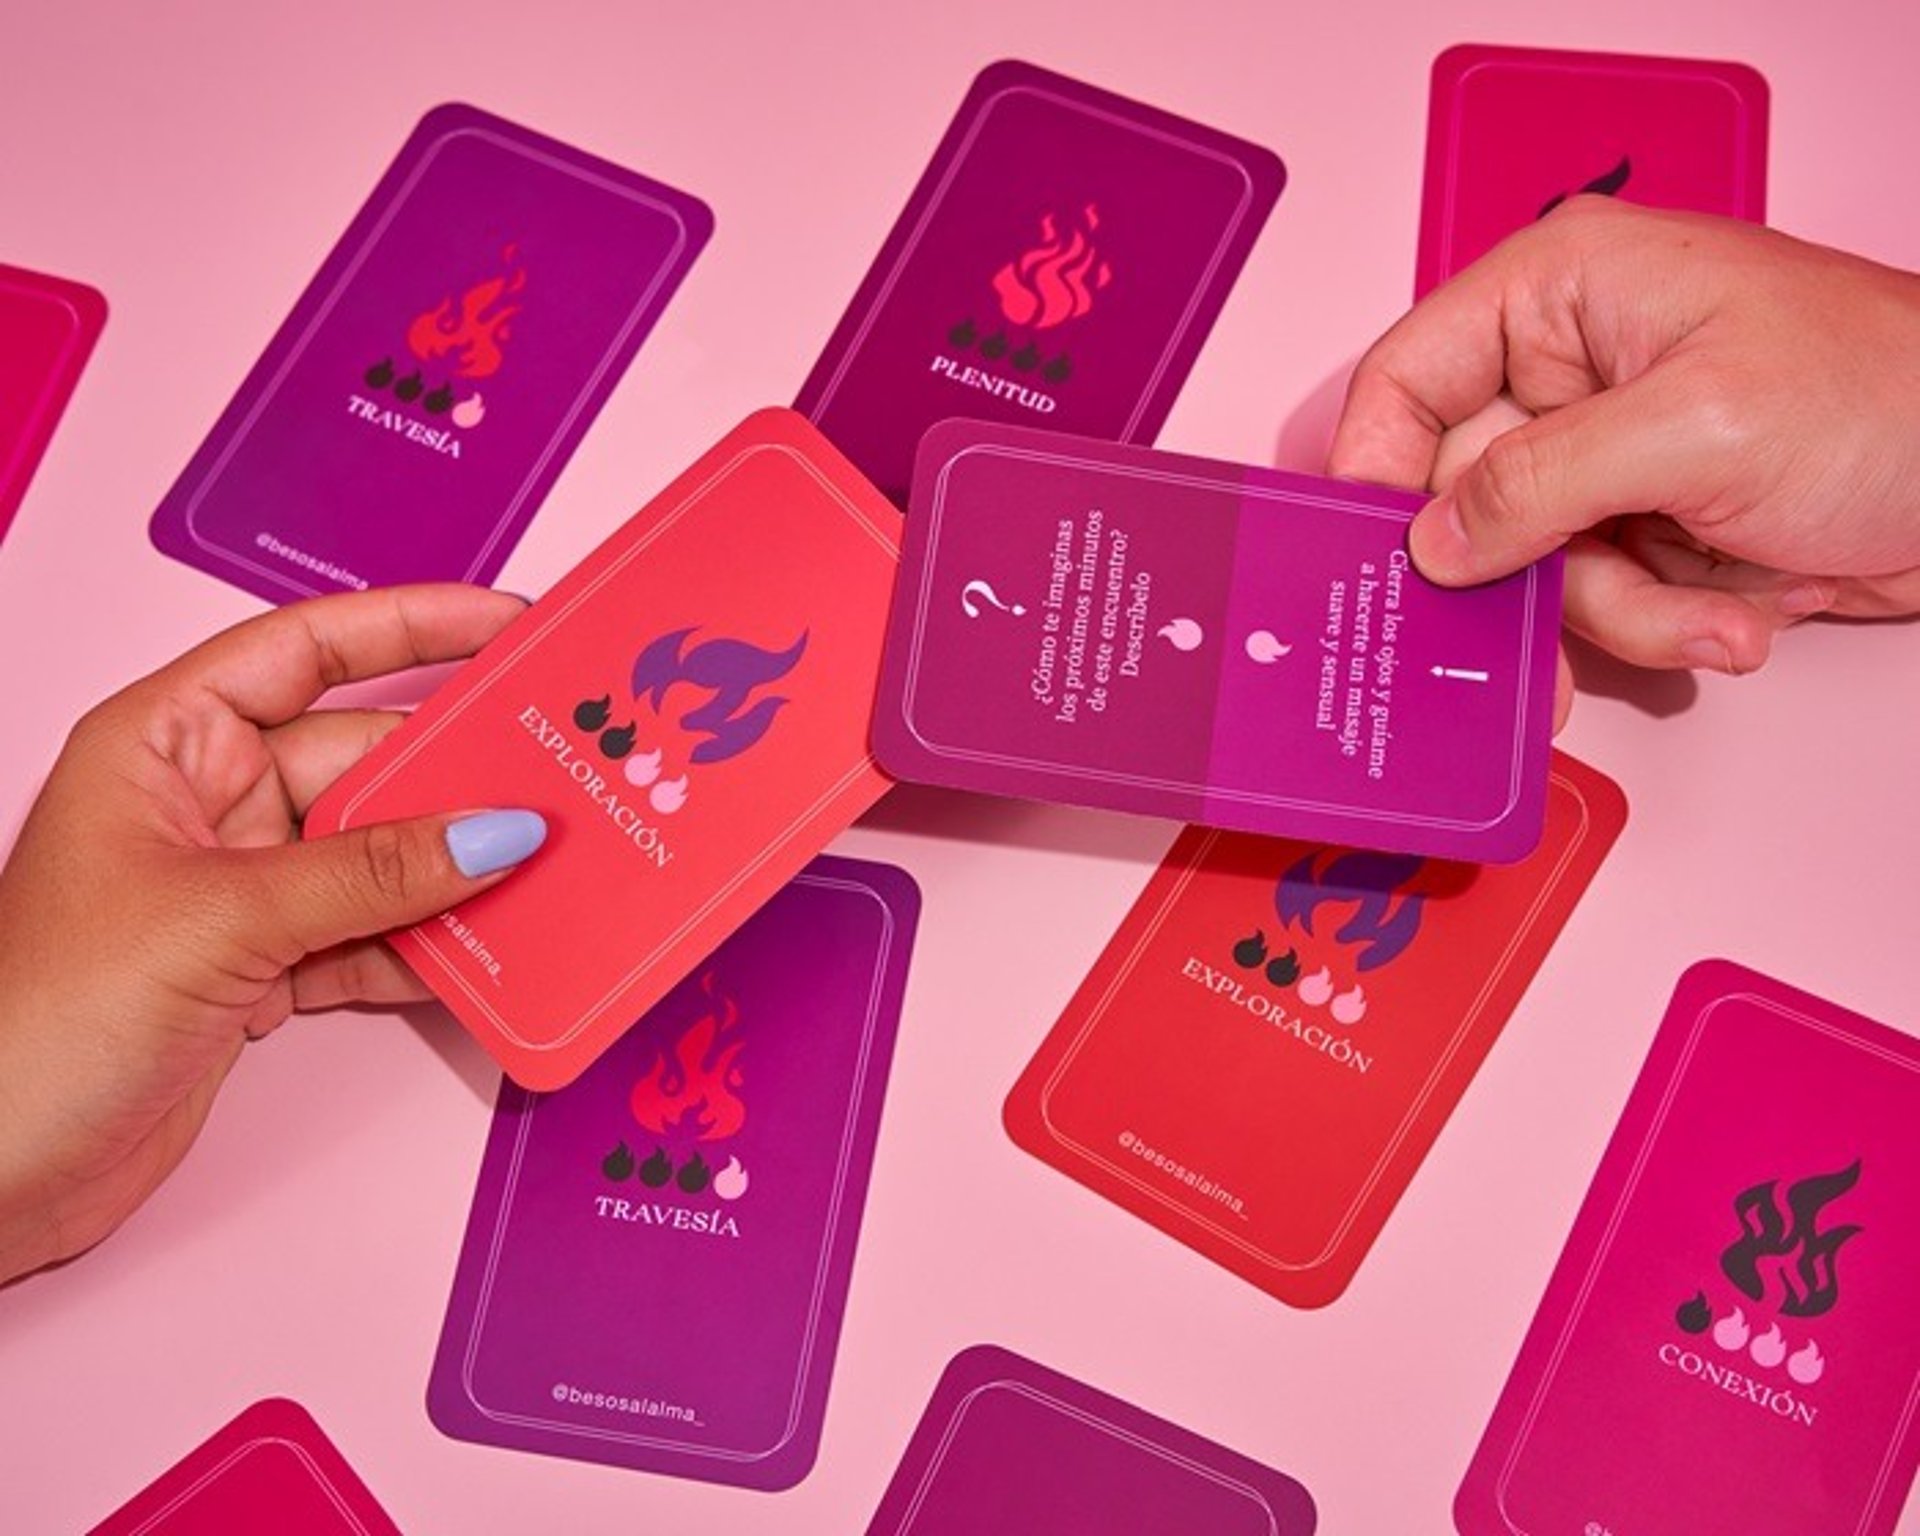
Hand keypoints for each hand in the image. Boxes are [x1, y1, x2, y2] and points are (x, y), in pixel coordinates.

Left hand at [0, 585, 546, 1283]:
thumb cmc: (39, 1025)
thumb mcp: (222, 923)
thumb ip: (371, 874)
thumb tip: (495, 830)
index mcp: (164, 744)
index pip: (305, 648)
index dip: (410, 624)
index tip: (506, 622)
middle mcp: (205, 803)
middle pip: (362, 758)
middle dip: (457, 770)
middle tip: (558, 765)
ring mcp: (238, 889)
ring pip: (379, 853)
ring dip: (457, 865)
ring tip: (550, 860)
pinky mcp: (262, 970)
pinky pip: (373, 934)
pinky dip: (430, 945)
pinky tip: (492, 947)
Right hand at [1329, 198, 1919, 725]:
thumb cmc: (1893, 395)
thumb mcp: (1697, 430)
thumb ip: (1540, 483)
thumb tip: (1434, 543)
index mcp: (1564, 294)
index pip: (1407, 377)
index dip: (1371, 470)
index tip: (1373, 559)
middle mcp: (1571, 372)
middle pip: (1462, 498)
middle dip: (1527, 577)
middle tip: (1545, 641)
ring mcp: (1609, 456)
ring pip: (1530, 569)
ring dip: (1617, 611)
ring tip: (1709, 610)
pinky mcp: (1647, 523)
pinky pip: (1596, 600)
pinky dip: (1662, 625)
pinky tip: (1737, 616)